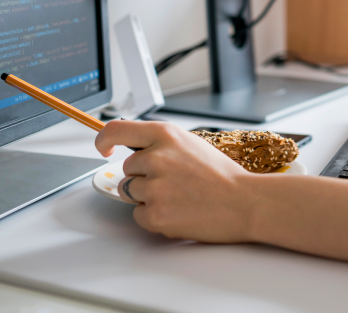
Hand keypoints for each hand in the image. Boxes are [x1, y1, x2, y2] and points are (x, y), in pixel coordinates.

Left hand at [95, 120, 256, 241]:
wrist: (244, 202)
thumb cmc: (222, 175)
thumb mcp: (190, 144)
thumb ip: (161, 145)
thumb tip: (136, 152)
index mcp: (165, 135)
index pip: (116, 130)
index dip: (104, 140)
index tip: (104, 149)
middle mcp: (155, 158)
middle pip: (127, 170)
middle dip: (143, 177)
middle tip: (174, 183)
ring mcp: (154, 187)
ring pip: (131, 193)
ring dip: (149, 197)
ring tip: (179, 197)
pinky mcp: (155, 214)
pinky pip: (139, 216)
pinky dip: (154, 217)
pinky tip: (179, 211)